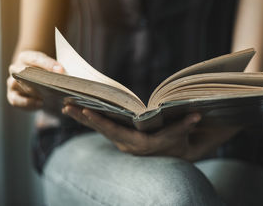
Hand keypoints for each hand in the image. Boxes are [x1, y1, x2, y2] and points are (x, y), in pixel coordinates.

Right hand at [7, 50, 64, 109]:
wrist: (35, 78)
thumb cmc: (44, 70)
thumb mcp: (50, 65)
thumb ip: (55, 68)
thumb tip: (61, 72)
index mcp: (25, 57)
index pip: (35, 59)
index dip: (48, 64)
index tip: (60, 70)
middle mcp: (15, 69)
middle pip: (25, 73)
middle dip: (40, 79)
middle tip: (54, 85)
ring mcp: (11, 82)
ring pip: (20, 86)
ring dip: (34, 91)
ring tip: (48, 95)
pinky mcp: (12, 95)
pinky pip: (16, 100)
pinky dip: (27, 103)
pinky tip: (40, 103)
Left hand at [62, 105, 242, 160]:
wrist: (171, 157)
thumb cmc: (175, 145)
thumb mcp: (179, 136)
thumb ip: (185, 126)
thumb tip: (196, 115)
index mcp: (136, 143)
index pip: (113, 131)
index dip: (99, 121)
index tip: (85, 110)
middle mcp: (125, 143)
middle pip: (100, 129)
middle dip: (82, 118)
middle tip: (66, 106)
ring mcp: (120, 141)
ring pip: (98, 129)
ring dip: (82, 118)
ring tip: (66, 106)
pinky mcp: (119, 138)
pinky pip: (102, 128)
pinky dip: (90, 119)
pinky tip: (80, 110)